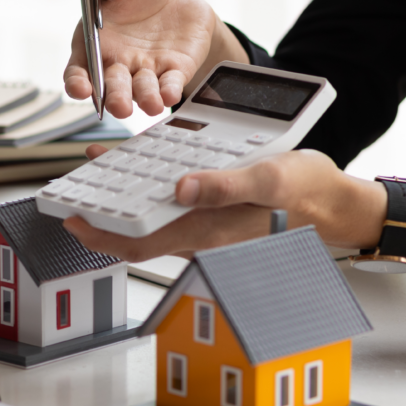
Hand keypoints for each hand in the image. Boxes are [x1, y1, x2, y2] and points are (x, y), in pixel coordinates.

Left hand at [62, 146, 385, 262]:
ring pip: (149, 217)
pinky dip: (147, 185)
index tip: (71, 218)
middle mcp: (197, 234)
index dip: (100, 236)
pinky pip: (168, 203)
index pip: (137, 244)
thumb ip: (224, 187)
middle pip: (134, 232)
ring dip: (122, 197)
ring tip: (97, 170)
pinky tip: (139, 161)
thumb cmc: (306, 193)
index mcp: (205, 232)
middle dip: (101, 215)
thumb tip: (179, 189)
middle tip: (74, 191)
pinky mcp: (209, 211)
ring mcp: (202, 225)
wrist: (335, 203)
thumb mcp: (269, 180)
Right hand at [64, 0, 218, 117]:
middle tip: (121, 107)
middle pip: (112, 87)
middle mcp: (117, 62)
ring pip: (142, 89)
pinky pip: (170, 82)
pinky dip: (169, 90)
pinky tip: (170, 94)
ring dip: (145, 99)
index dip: (77, 82)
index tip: (81, 89)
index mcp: (94, 42)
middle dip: (116, 98)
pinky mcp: (174, 69)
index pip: (79, 69)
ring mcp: (146, 68)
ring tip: (151, 105)